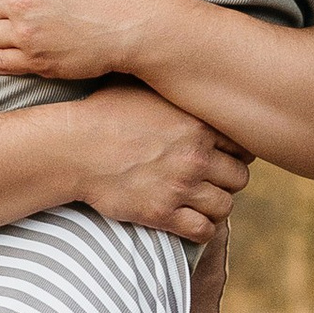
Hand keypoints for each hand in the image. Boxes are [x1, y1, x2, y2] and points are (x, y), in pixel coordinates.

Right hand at [52, 83, 248, 243]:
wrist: (71, 147)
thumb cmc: (102, 113)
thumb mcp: (144, 89)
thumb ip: (175, 91)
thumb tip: (189, 81)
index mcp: (196, 124)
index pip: (242, 145)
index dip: (234, 152)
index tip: (220, 155)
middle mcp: (195, 156)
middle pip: (239, 178)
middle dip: (227, 180)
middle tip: (209, 179)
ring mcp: (180, 187)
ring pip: (225, 206)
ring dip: (215, 205)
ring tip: (200, 201)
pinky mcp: (162, 213)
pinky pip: (203, 231)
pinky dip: (202, 229)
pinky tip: (190, 221)